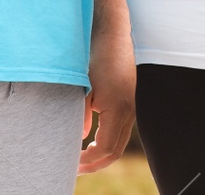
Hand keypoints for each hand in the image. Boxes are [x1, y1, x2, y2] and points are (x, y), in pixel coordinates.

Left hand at [79, 24, 135, 173]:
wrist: (115, 36)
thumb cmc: (97, 58)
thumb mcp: (84, 87)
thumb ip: (82, 115)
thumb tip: (81, 137)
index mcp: (117, 110)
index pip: (105, 149)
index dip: (88, 161)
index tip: (72, 164)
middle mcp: (129, 112)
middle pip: (115, 151)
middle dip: (95, 164)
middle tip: (76, 168)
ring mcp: (132, 108)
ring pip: (119, 143)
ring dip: (102, 155)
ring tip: (82, 158)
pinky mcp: (130, 103)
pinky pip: (121, 132)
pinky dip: (107, 142)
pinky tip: (92, 140)